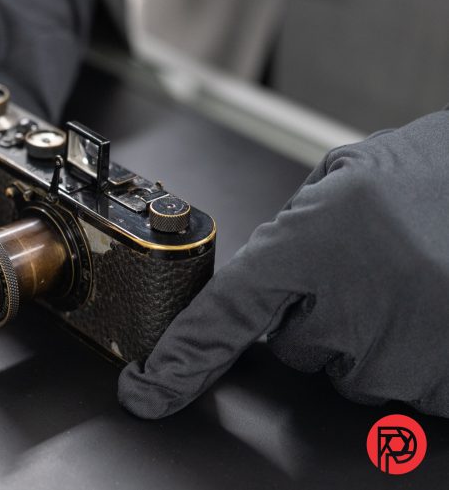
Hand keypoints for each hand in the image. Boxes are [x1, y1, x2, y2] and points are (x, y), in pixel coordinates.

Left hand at [119, 110, 448, 418]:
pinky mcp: (444, 383)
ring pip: (350, 368)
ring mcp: (402, 352)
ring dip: (368, 332)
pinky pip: (402, 384)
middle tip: (365, 267)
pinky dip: (410, 350)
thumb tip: (270, 270)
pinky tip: (433, 304)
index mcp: (311, 244)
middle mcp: (350, 306)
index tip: (147, 392)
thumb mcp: (347, 178)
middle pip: (295, 346)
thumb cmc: (440, 172)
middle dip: (317, 313)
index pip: (223, 318)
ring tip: (409, 278)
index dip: (179, 362)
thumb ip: (296, 227)